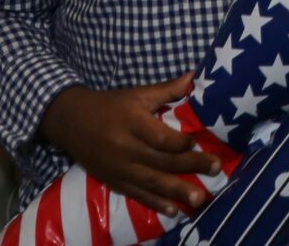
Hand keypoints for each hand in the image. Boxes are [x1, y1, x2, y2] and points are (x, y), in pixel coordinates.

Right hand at [38, 74, 217, 216]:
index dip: (181, 142)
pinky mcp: (113, 181)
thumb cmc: (110, 105)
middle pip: (162, 160)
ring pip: (152, 182)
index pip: (161, 137)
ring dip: (177, 191)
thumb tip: (195, 76)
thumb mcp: (137, 94)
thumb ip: (167, 90)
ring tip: (199, 199)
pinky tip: (174, 211)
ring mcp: (119, 168)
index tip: (199, 141)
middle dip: (191, 166)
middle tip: (217, 168)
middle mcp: (126, 148)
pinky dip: (155, 203)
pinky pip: (137, 194)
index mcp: (132, 123)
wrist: (71, 122)